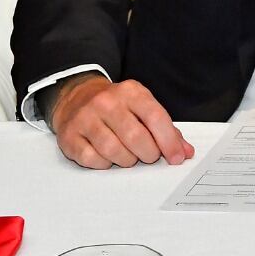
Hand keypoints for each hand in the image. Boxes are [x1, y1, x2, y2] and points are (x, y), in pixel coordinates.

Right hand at [49, 74, 194, 169]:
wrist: (76, 97)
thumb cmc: (117, 107)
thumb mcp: (143, 107)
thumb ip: (166, 129)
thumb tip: (185, 152)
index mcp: (131, 92)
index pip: (155, 117)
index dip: (169, 141)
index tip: (177, 158)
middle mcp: (107, 102)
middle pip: (135, 136)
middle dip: (148, 153)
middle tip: (150, 156)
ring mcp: (85, 118)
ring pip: (113, 150)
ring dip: (127, 160)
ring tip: (130, 156)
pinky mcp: (69, 136)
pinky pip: (92, 159)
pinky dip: (105, 164)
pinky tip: (109, 157)